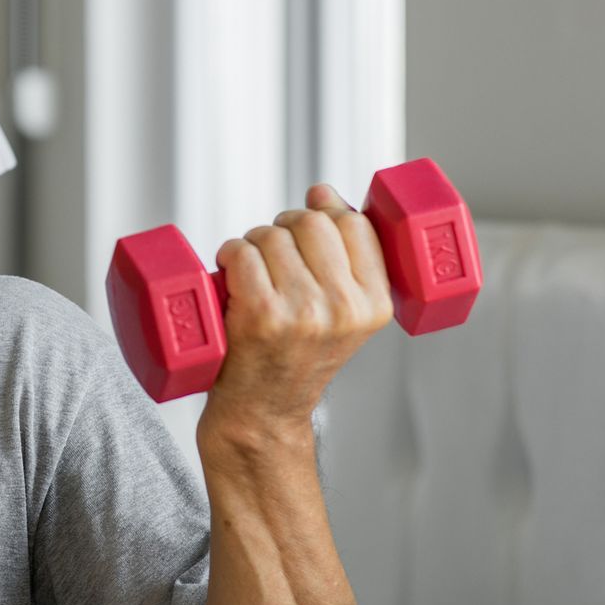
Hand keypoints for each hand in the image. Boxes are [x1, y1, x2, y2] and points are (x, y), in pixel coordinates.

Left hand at [203, 184, 393, 429]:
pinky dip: (228, 255)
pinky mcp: (262, 316)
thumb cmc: (296, 355)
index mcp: (376, 304)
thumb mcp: (341, 312)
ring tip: (251, 277)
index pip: (355, 223)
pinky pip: (241, 252)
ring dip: (251, 245)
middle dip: (283, 228)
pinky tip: (229, 278)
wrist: (263, 413)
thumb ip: (343, 255)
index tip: (304, 233)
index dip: (323, 214)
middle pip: (310, 221)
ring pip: (271, 234)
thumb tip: (322, 191)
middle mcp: (345, 308)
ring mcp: (304, 312)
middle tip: (271, 259)